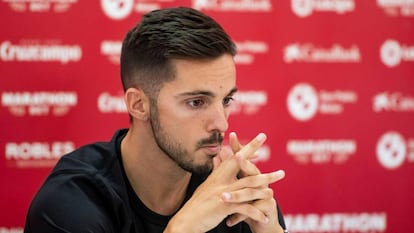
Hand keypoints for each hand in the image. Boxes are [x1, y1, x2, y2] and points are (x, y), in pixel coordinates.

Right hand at [165, 133, 282, 232]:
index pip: (235, 158)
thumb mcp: (207, 187)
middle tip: (281, 170)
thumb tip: (219, 163)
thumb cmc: (197, 205)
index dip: (248, 149)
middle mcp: (221, 181)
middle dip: (266, 173)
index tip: (260, 140)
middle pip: (246, 170)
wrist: (186, 220)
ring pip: (249, 187)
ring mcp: (223, 193)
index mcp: (218, 175)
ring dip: (264, 190)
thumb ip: (216, 175)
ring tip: (275, 192)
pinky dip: (256, 214)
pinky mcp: (224, 206)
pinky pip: (245, 209)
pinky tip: (265, 218)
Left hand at [222, 132, 284, 232]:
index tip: (231, 134)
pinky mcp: (268, 208)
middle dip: (244, 164)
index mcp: (251, 175)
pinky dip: (240, 216)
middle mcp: (261, 182)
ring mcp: (266, 194)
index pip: (244, 159)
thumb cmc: (248, 203)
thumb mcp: (236, 187)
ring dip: (237, 196)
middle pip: (252, 171)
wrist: (263, 223)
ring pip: (251, 193)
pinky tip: (229, 221)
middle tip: (236, 156)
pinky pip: (253, 211)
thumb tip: (217, 154)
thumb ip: (227, 171)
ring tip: (223, 197)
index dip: (238, 147)